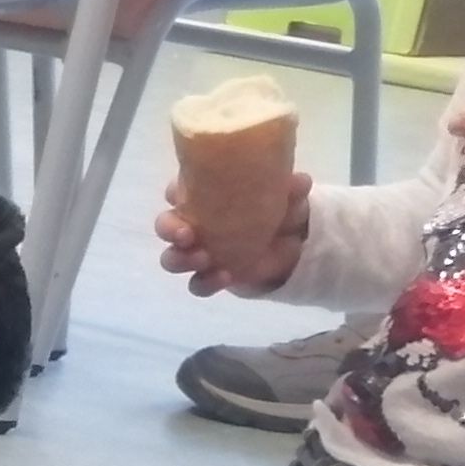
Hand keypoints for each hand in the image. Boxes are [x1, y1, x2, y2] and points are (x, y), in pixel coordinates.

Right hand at [157, 170, 308, 296]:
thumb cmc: (279, 212)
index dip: (174, 193)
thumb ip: (291, 191)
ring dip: (181, 259)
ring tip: (204, 258)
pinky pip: (196, 284)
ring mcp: (198, 254)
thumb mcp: (289, 198)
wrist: (292, 247)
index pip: (176, 191)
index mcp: (204, 198)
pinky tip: (225, 276)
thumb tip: (299, 181)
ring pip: (172, 258)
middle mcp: (194, 225)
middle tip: (187, 234)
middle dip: (169, 230)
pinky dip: (206, 282)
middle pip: (165, 225)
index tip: (181, 194)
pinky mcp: (208, 277)